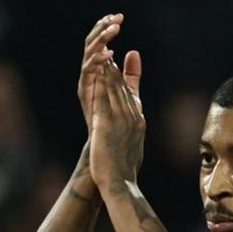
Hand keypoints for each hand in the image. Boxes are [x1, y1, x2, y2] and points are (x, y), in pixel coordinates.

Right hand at [78, 14, 123, 131]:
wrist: (107, 143)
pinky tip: (109, 53)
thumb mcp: (127, 92)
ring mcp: (86, 82)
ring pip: (89, 53)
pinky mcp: (85, 91)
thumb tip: (134, 51)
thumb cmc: (117, 120)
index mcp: (98, 70)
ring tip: (113, 29)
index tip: (118, 16)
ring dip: (102, 40)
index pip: (99, 42)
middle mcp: (89, 74)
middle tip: (116, 17)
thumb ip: (130, 74)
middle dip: (102, 29)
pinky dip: (98, 61)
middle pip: (92, 44)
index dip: (106, 27)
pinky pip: (88, 71)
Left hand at [89, 59, 145, 191]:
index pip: (131, 92)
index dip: (124, 75)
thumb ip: (131, 135)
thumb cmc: (124, 171)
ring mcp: (121, 119)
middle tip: (107, 48)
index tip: (118, 61)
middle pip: (123, 86)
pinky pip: (102, 97)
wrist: (121, 183)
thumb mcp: (132, 148)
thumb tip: (133, 126)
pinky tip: (94, 70)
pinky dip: (99, 81)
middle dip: (114, 66)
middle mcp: (132, 116)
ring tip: (101, 51)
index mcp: (139, 121)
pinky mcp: (106, 124)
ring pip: (113, 87)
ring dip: (107, 68)